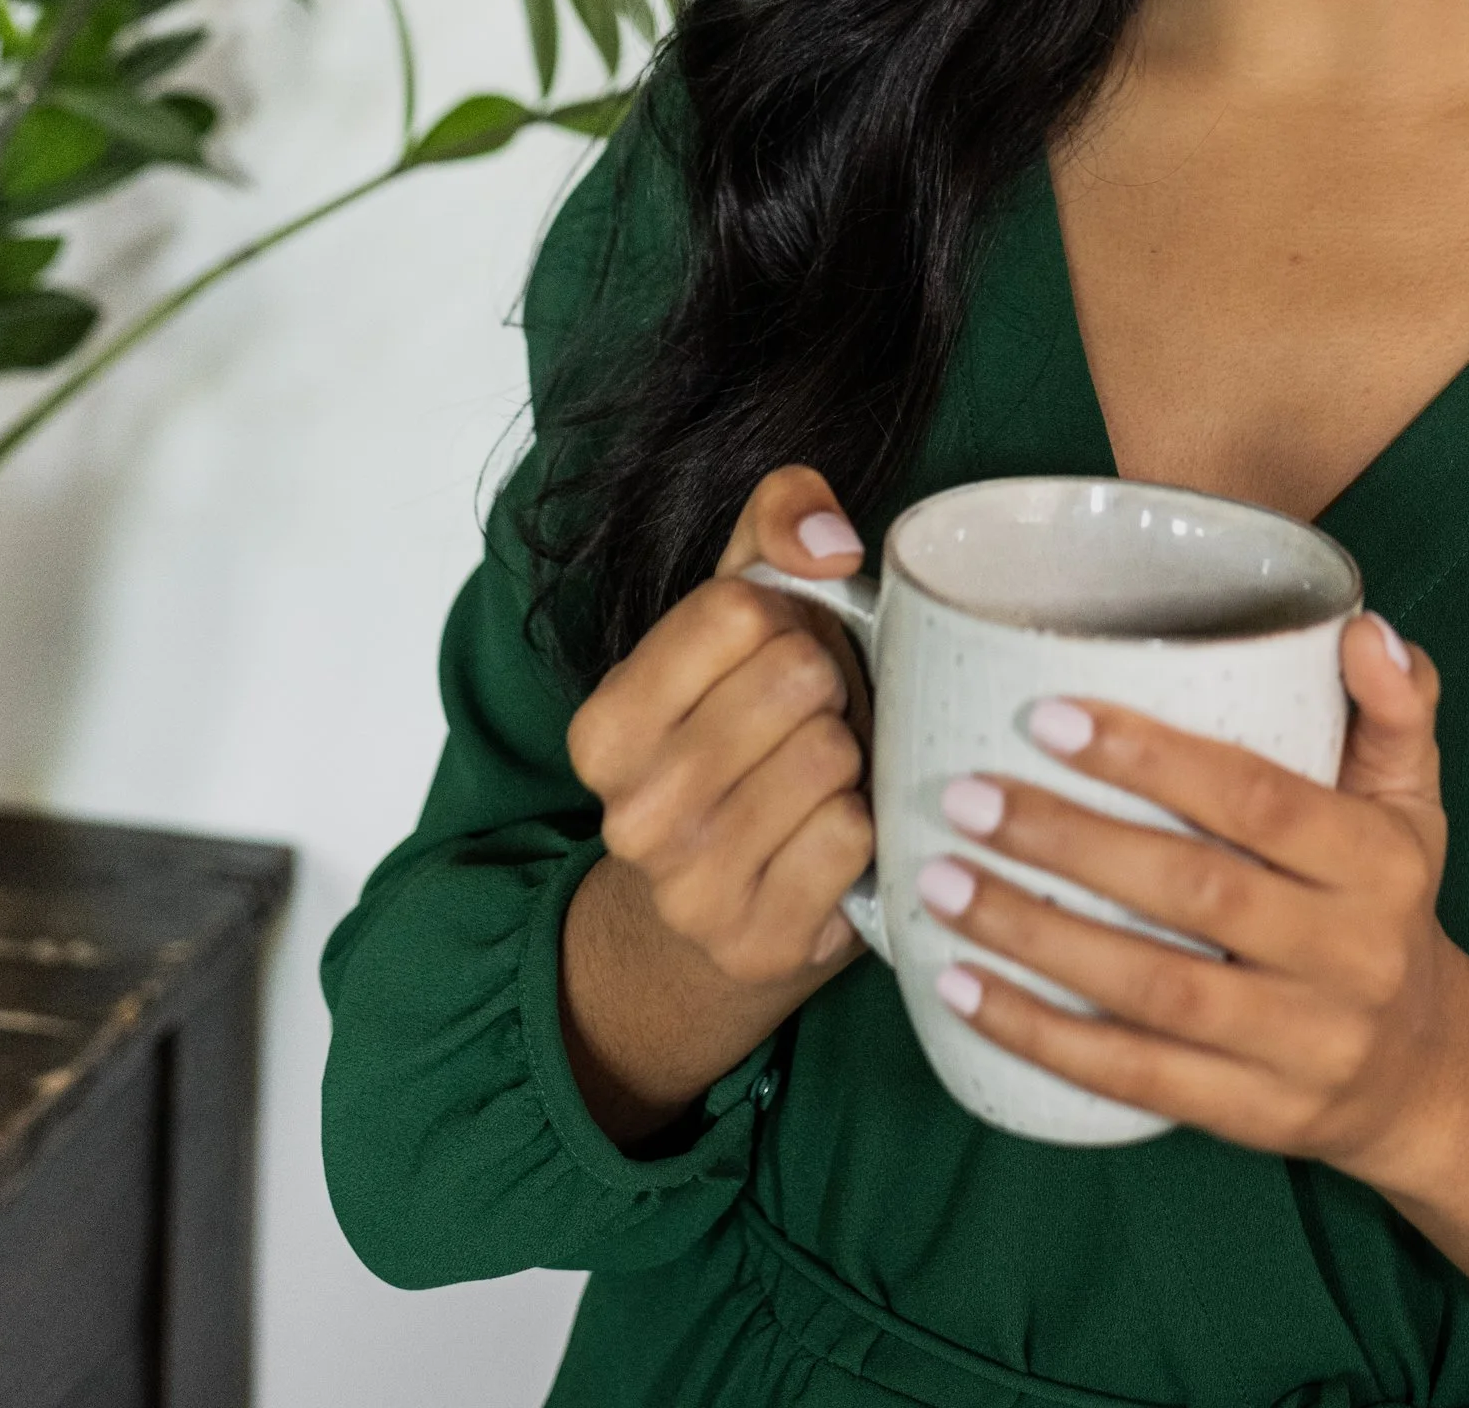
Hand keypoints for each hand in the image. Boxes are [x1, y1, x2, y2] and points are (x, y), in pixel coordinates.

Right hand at [557, 464, 873, 1137]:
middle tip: (807, 722)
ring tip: (819, 777)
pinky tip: (831, 838)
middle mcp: (630, 813)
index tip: (775, 658)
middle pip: (794, 677)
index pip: (737, 608)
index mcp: (604, 726)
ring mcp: (690, 889)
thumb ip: (777, 524)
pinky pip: (854, 835)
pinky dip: (863, 827)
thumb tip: (831, 542)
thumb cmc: (740, 740)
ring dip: (848, 755)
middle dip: (825, 685)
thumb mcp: (737, 619)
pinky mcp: (759, 943)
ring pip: (829, 756)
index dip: (786, 619)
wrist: (715, 915)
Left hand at [914, 610, 1468, 1181]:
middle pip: (1195, 891)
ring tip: (943, 883)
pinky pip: (1137, 1077)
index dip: (1155, 759)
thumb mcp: (1412, 802)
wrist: (1426, 1072)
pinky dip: (1043, 1036)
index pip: (1259, 800)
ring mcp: (1301, 1045)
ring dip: (1036, 936)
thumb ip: (1396, 708)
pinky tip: (963, 990)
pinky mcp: (1254, 1115)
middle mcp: (1350, 955)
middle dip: (1070, 841)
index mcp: (1378, 862)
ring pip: (1154, 990)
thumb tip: (1366, 628)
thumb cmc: (1389, 904)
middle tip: (967, 797)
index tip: (1050, 718)